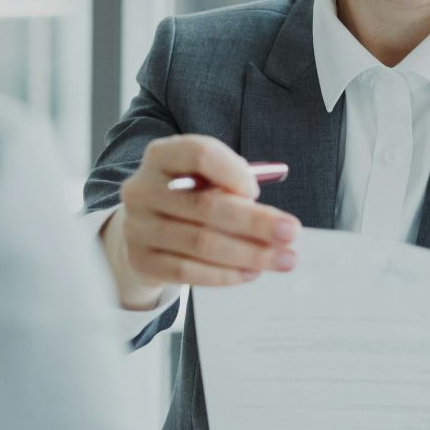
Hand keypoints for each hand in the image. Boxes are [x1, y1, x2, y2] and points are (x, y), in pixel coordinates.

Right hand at [101, 135, 300, 306]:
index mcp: (161, 156)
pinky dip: (225, 274)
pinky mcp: (142, 261)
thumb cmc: (185, 199)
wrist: (142, 232)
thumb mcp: (202, 180)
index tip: (257, 192)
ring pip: (202, 243)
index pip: (199, 154)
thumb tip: (275, 219)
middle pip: (206, 205)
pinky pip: (189, 271)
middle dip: (256, 222)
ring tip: (282, 259)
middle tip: (291, 233)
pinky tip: (251, 272)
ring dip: (249, 253)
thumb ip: (231, 186)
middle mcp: (143, 189)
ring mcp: (138, 227)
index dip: (234, 172)